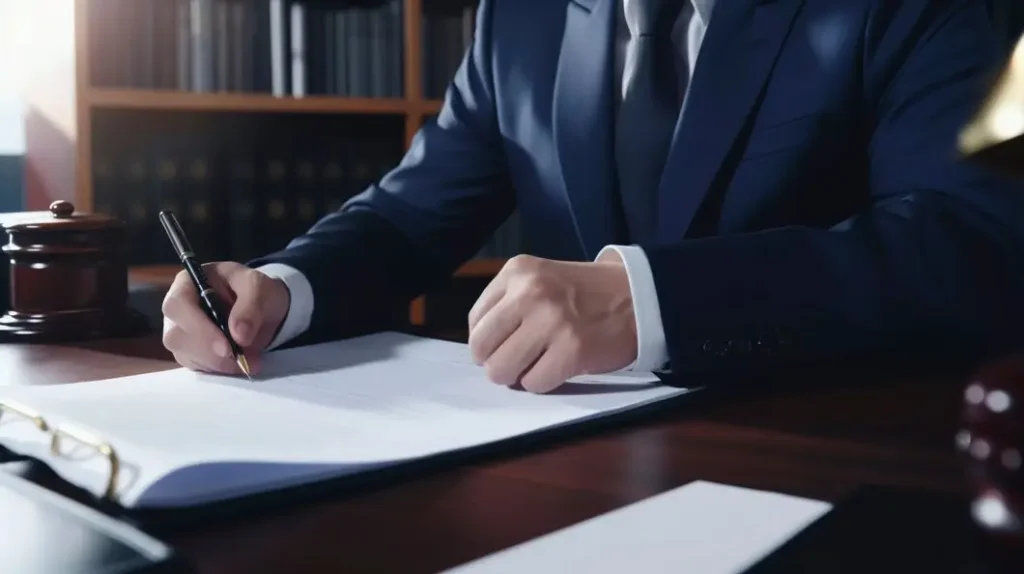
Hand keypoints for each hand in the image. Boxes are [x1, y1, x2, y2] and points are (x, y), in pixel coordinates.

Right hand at [161, 262, 289, 374]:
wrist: (265, 310)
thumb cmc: (256, 291)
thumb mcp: (259, 288)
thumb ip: (251, 307)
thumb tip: (239, 335)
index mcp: (187, 283)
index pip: (177, 305)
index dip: (198, 327)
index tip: (226, 347)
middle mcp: (177, 309)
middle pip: (176, 335)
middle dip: (209, 352)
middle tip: (241, 359)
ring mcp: (180, 332)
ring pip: (185, 355)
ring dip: (218, 363)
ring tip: (250, 361)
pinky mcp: (189, 352)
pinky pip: (196, 366)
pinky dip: (219, 369)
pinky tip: (240, 365)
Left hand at [467, 253, 636, 392]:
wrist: (638, 295)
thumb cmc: (585, 293)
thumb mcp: (541, 278)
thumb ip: (508, 304)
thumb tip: (481, 348)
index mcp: (517, 272)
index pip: (475, 321)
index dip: (487, 341)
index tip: (506, 344)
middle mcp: (529, 293)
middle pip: (482, 348)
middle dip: (496, 362)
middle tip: (518, 360)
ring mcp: (551, 321)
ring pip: (501, 370)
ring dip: (518, 375)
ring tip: (538, 363)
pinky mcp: (572, 350)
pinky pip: (534, 383)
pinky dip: (544, 382)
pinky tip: (559, 367)